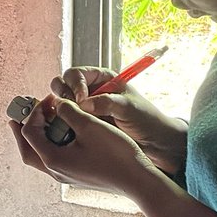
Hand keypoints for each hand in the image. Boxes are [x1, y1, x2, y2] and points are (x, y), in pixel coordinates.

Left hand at [10, 96, 165, 197]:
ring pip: (39, 156)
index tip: (48, 100)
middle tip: (22, 114)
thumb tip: (57, 104)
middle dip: (23, 129)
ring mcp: (65, 175)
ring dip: (37, 137)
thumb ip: (68, 111)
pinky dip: (50, 144)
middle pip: (27, 149)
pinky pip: (53, 159)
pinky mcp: (75, 175)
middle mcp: (55, 171)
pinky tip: (61, 132)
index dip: (35, 112)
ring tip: (42, 120)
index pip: (29, 132)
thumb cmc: (115, 153)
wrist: (137, 180)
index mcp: (53, 159)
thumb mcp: (89, 125)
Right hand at [52, 66, 187, 175]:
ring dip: (61, 108)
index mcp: (103, 78)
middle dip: (62, 94)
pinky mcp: (84, 122)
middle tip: (70, 107)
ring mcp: (86, 106)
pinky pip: (67, 119)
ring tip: (70, 119)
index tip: (81, 100)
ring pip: (62, 101)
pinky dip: (65, 122)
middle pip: (64, 84)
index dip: (75, 85)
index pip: (77, 74)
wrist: (154, 142)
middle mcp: (92, 89)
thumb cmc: (146, 119)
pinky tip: (71, 130)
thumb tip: (83, 103)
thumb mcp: (128, 107)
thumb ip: (106, 102)